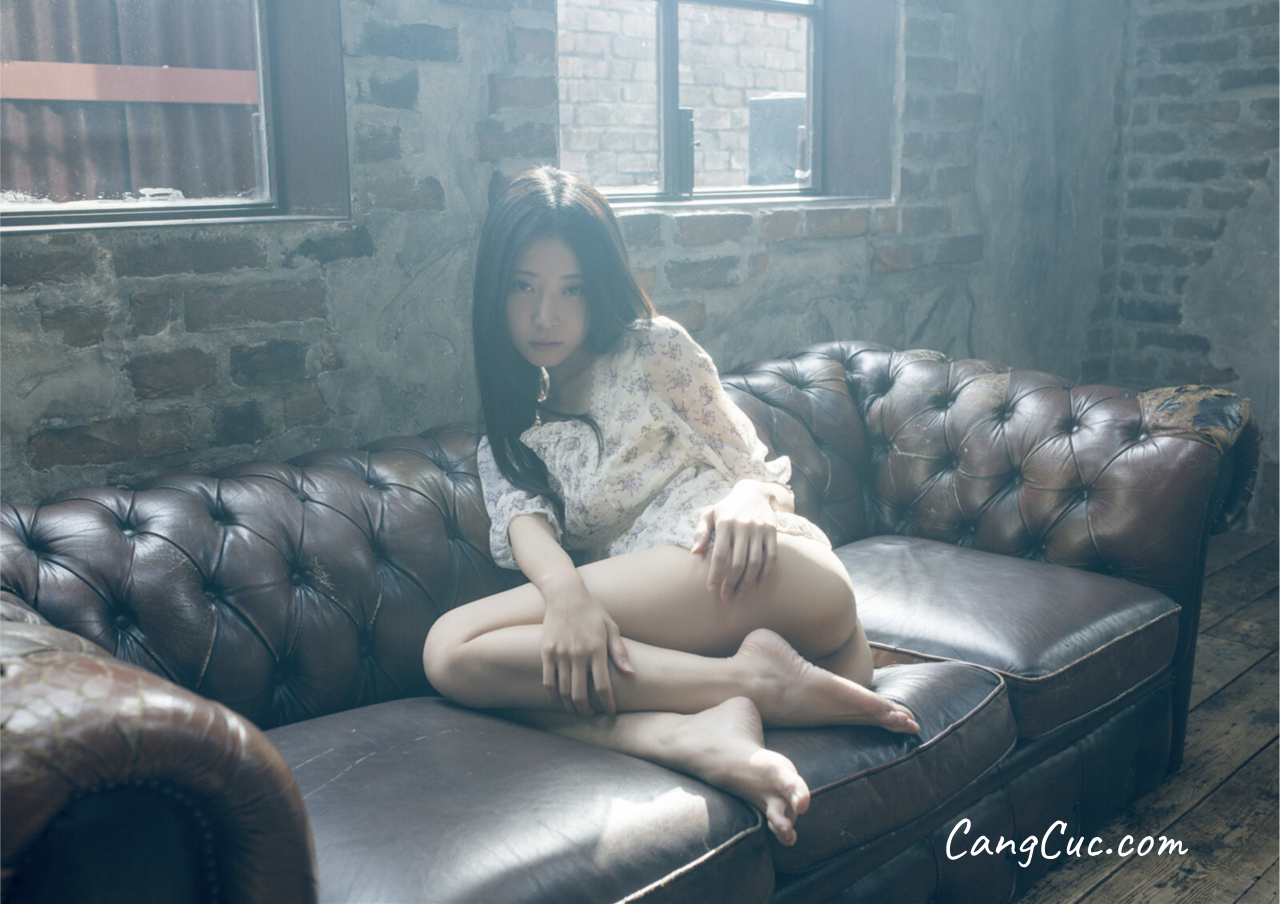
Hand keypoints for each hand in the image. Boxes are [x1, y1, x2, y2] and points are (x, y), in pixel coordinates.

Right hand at [540, 576, 633, 715]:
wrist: (565, 595)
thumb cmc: (592, 611)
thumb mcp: (611, 627)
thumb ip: (619, 652)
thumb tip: (630, 673)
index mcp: (596, 648)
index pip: (603, 685)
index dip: (607, 703)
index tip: (610, 712)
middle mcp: (578, 653)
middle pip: (580, 693)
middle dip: (586, 710)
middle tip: (591, 715)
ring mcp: (560, 653)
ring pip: (563, 691)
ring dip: (571, 705)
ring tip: (577, 710)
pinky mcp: (546, 652)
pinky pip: (548, 681)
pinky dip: (554, 695)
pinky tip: (560, 700)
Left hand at [691, 480, 779, 599]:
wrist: (754, 492)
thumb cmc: (727, 507)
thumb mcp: (710, 513)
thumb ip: (700, 532)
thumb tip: (694, 552)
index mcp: (725, 523)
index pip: (719, 555)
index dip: (715, 574)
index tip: (711, 589)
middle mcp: (743, 527)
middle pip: (738, 562)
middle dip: (731, 583)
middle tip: (726, 597)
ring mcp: (760, 530)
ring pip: (755, 562)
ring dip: (747, 582)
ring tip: (740, 595)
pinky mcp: (772, 532)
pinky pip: (772, 556)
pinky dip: (766, 572)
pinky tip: (758, 583)